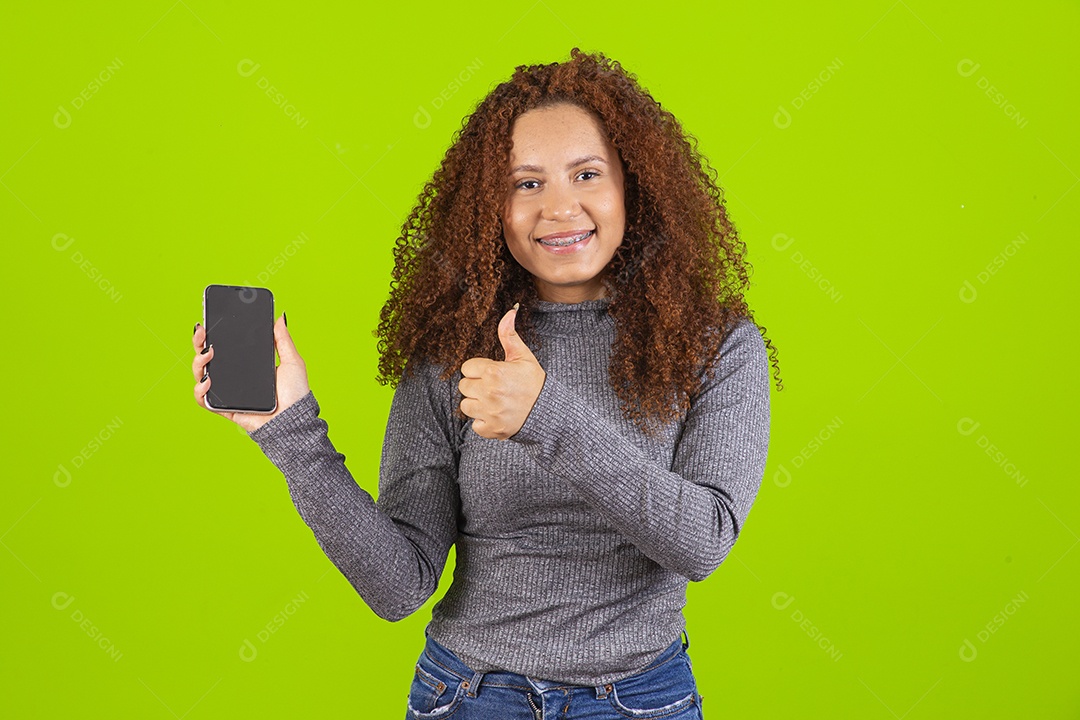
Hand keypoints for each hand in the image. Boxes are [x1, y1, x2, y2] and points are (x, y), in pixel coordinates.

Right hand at [192, 314, 309, 432]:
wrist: (293, 419)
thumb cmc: (295, 393)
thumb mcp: (292, 361)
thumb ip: (283, 340)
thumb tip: (279, 318)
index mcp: (248, 365)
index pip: (226, 346)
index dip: (214, 334)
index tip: (210, 320)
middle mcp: (234, 377)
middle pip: (208, 358)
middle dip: (199, 343)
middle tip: (202, 333)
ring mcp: (228, 392)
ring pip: (201, 375)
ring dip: (198, 363)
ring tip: (208, 354)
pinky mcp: (224, 408)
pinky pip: (204, 400)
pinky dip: (199, 390)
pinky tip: (208, 380)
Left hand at [459, 305, 545, 439]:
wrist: (548, 412)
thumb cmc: (534, 382)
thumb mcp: (523, 356)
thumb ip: (509, 335)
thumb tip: (510, 310)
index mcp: (494, 372)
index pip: (467, 368)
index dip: (478, 370)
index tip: (491, 373)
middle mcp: (489, 392)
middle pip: (463, 386)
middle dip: (476, 386)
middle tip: (493, 388)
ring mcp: (489, 412)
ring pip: (466, 405)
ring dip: (477, 404)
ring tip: (494, 402)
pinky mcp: (491, 429)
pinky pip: (474, 425)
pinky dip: (483, 422)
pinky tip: (496, 415)